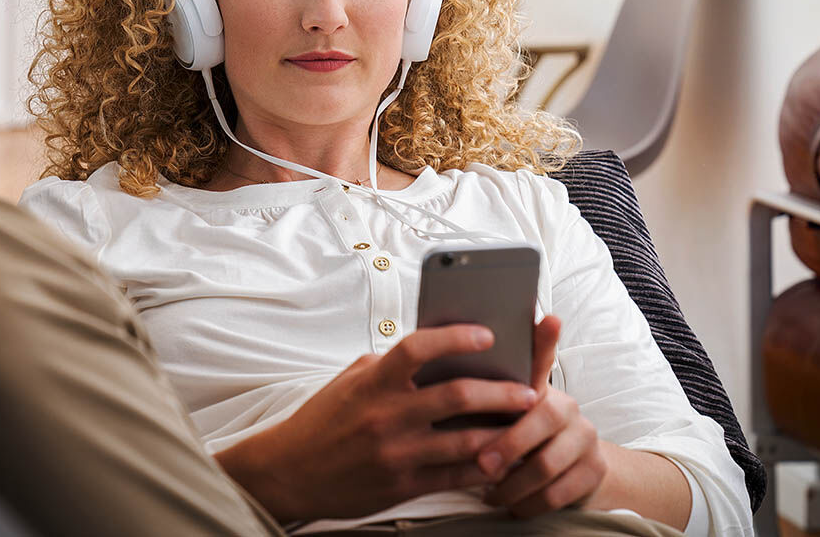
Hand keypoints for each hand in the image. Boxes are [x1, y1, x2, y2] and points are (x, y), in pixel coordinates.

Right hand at [214, 324, 540, 521]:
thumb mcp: (351, 380)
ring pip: (465, 440)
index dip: (456, 337)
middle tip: (528, 388)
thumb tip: (433, 350)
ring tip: (525, 424)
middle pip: (457, 395)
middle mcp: (387, 415)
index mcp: (374, 382)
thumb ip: (390, 367)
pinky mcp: (403, 485)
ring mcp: (397, 453)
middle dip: (501, 392)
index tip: (487, 335)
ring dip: (502, 431)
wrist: (290, 472)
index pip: (419, 347)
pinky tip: (501, 459)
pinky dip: (483, 467)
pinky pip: (455, 476)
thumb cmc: (323, 420)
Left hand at [477, 315, 610, 517]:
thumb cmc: (517, 442)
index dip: (545, 339)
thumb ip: (475, 397)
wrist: (573, 474)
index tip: (549, 318)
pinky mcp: (594, 469)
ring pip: (545, 463)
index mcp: (537, 388)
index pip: (542, 357)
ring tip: (489, 492)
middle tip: (482, 464)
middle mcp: (566, 406)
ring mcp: (585, 436)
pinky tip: (510, 505)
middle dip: (507, 444)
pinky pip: (556, 493)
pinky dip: (527, 504)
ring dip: (512, 484)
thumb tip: (429, 371)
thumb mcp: (496, 419)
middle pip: (542, 417)